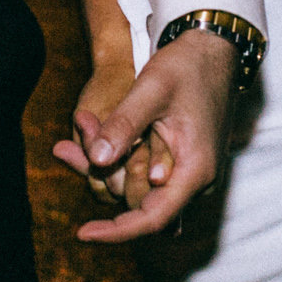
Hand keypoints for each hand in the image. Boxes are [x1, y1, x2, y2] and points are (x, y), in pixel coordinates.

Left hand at [53, 28, 237, 243]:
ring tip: (69, 144)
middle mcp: (197, 179)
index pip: (152, 219)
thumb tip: (97, 160)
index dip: (116, 231)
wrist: (215, 48)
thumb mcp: (151, 89)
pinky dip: (118, 162)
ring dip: (106, 171)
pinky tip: (90, 142)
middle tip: (65, 151)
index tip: (82, 234)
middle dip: (101, 183)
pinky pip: (147, 176)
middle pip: (142, 206)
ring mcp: (191, 172)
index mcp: (195, 169)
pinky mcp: (183, 161)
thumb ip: (124, 125)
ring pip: (142, 191)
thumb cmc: (187, 65)